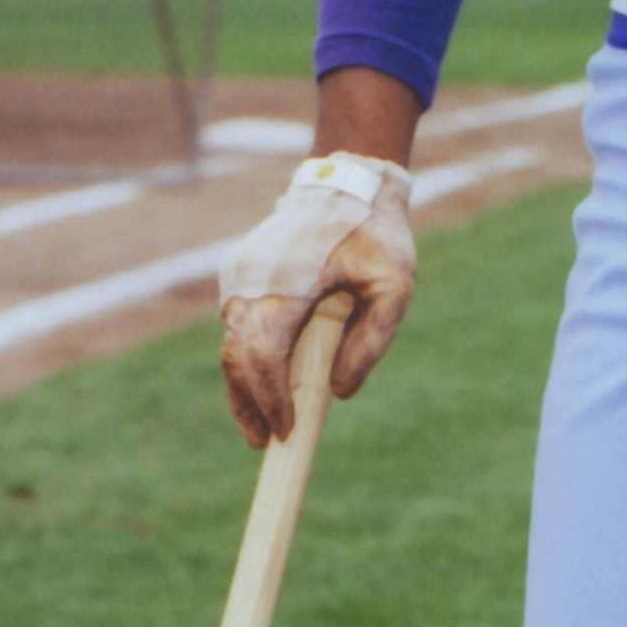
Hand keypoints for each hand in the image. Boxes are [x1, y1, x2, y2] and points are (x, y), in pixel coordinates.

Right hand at [219, 152, 415, 448]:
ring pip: (230, 344)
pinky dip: (246, 361)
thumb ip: (371, 340)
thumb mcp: (395, 287)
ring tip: (260, 428)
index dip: (271, 398)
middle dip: (250, 405)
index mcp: (286, 284)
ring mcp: (240, 276)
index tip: (287, 430)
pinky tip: (261, 388)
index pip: (263, 354)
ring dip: (243, 388)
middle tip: (268, 444)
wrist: (345, 183)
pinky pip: (236, 326)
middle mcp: (251, 280)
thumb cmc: (375, 234)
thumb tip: (340, 392)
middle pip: (236, 357)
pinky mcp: (240, 274)